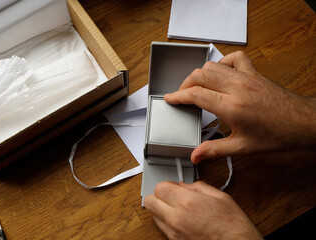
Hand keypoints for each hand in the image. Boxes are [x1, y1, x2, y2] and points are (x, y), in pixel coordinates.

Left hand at [144, 181, 262, 239]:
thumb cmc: (234, 227)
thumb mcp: (221, 197)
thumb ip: (198, 187)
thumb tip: (185, 186)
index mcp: (187, 202)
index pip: (160, 187)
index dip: (167, 185)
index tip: (174, 187)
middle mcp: (176, 218)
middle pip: (150, 201)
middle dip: (159, 196)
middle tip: (170, 197)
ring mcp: (174, 233)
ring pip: (153, 216)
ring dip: (161, 210)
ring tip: (177, 210)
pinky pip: (162, 229)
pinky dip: (167, 223)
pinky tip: (181, 221)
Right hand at [164, 51, 315, 162]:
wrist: (302, 123)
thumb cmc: (277, 134)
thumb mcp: (242, 147)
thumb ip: (215, 150)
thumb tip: (196, 155)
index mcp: (232, 107)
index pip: (195, 94)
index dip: (178, 96)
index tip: (169, 98)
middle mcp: (237, 88)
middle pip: (200, 75)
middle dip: (185, 84)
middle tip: (181, 95)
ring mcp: (246, 77)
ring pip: (213, 65)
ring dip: (200, 74)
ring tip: (197, 85)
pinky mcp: (254, 73)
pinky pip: (234, 58)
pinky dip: (223, 62)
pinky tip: (221, 73)